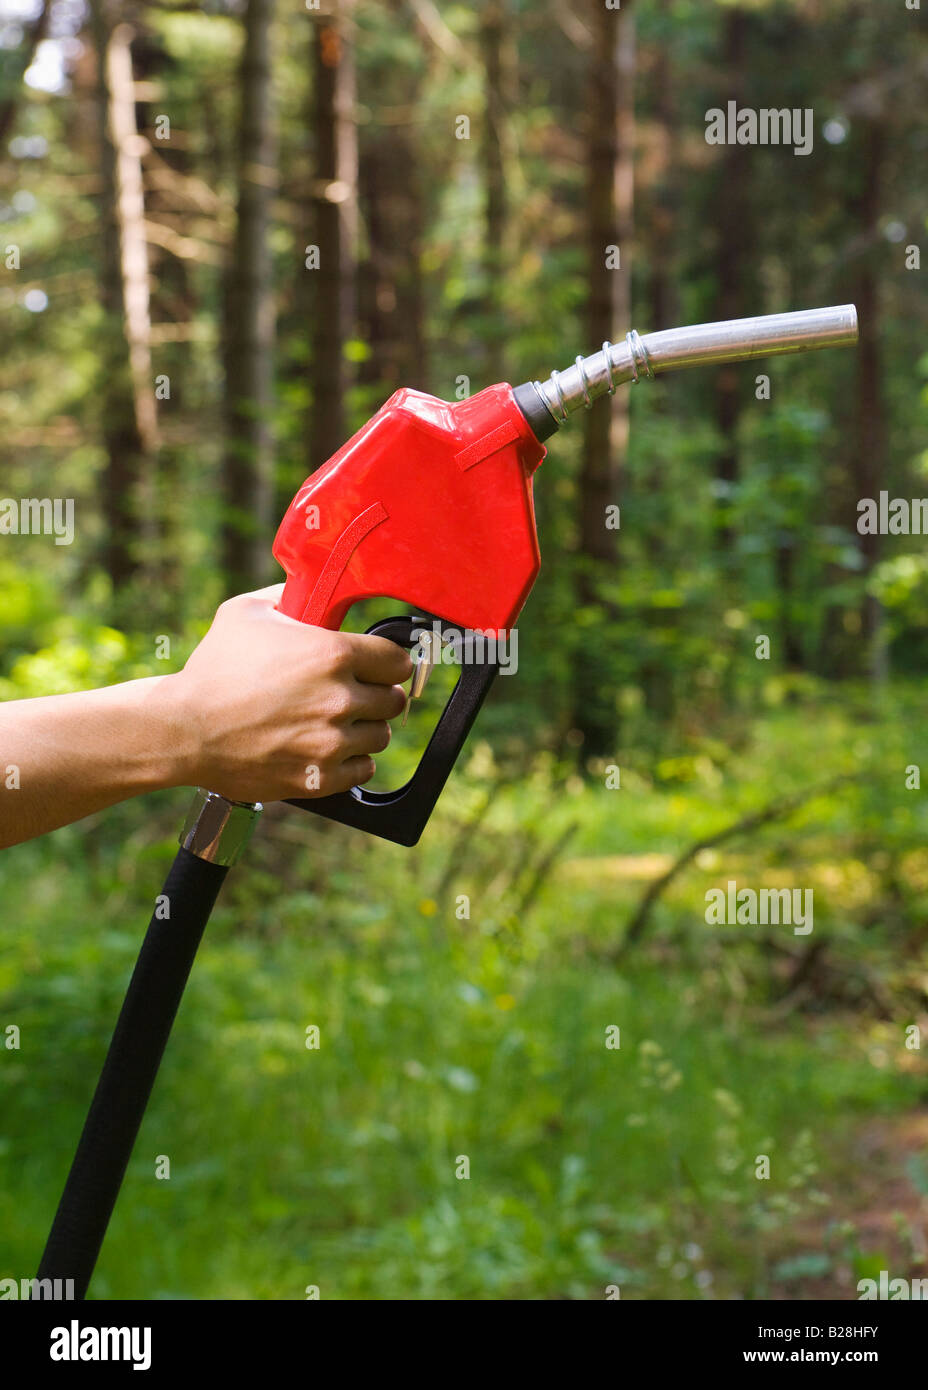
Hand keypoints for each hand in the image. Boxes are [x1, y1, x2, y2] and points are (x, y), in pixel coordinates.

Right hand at [166, 585, 412, 802]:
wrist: (184, 729)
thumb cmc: (213, 670)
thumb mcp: (246, 613)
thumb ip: (286, 597)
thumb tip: (309, 591)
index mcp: (333, 654)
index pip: (398, 661)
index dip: (389, 663)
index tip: (379, 668)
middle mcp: (340, 699)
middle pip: (394, 701)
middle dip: (378, 696)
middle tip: (356, 695)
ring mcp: (332, 742)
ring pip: (380, 736)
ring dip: (365, 729)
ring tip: (337, 722)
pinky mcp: (321, 777)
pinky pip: (363, 769)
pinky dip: (352, 761)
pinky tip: (329, 748)